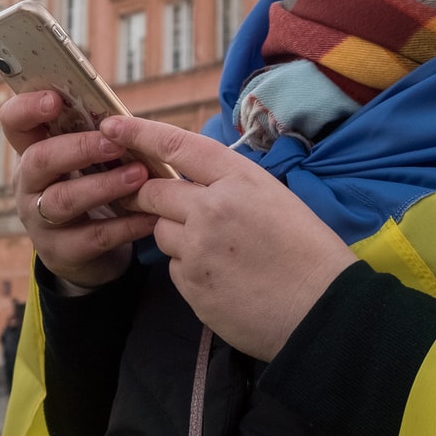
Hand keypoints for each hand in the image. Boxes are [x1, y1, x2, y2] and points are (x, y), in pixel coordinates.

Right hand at [2, 91, 157, 289]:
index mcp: (32, 152)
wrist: (85, 253)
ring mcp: (39, 221)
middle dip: (78, 148)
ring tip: (139, 175)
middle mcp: (28, 186)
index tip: (55, 99)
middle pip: (39, 160)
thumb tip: (126, 119)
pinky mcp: (61, 252)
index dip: (28, 107)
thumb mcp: (84, 162)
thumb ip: (96, 137)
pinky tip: (151, 216)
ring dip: (103, 186)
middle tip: (115, 143)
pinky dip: (126, 225)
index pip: (13, 122)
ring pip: (64, 200)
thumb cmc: (89, 189)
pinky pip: (94, 237)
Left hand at [103, 115, 356, 360]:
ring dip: (177, 237)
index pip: (177, 145)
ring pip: (161, 232)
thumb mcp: (274, 199)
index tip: (112, 125)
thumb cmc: (308, 253)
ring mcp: (198, 248)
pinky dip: (190, 270)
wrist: (323, 310)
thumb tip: (193, 183)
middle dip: (149, 196)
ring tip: (220, 253)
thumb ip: (229, 186)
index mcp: (240, 179)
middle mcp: (212, 208)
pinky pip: (174, 268)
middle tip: (155, 203)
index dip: (139, 133)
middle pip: (154, 192)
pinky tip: (223, 279)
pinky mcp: (191, 284)